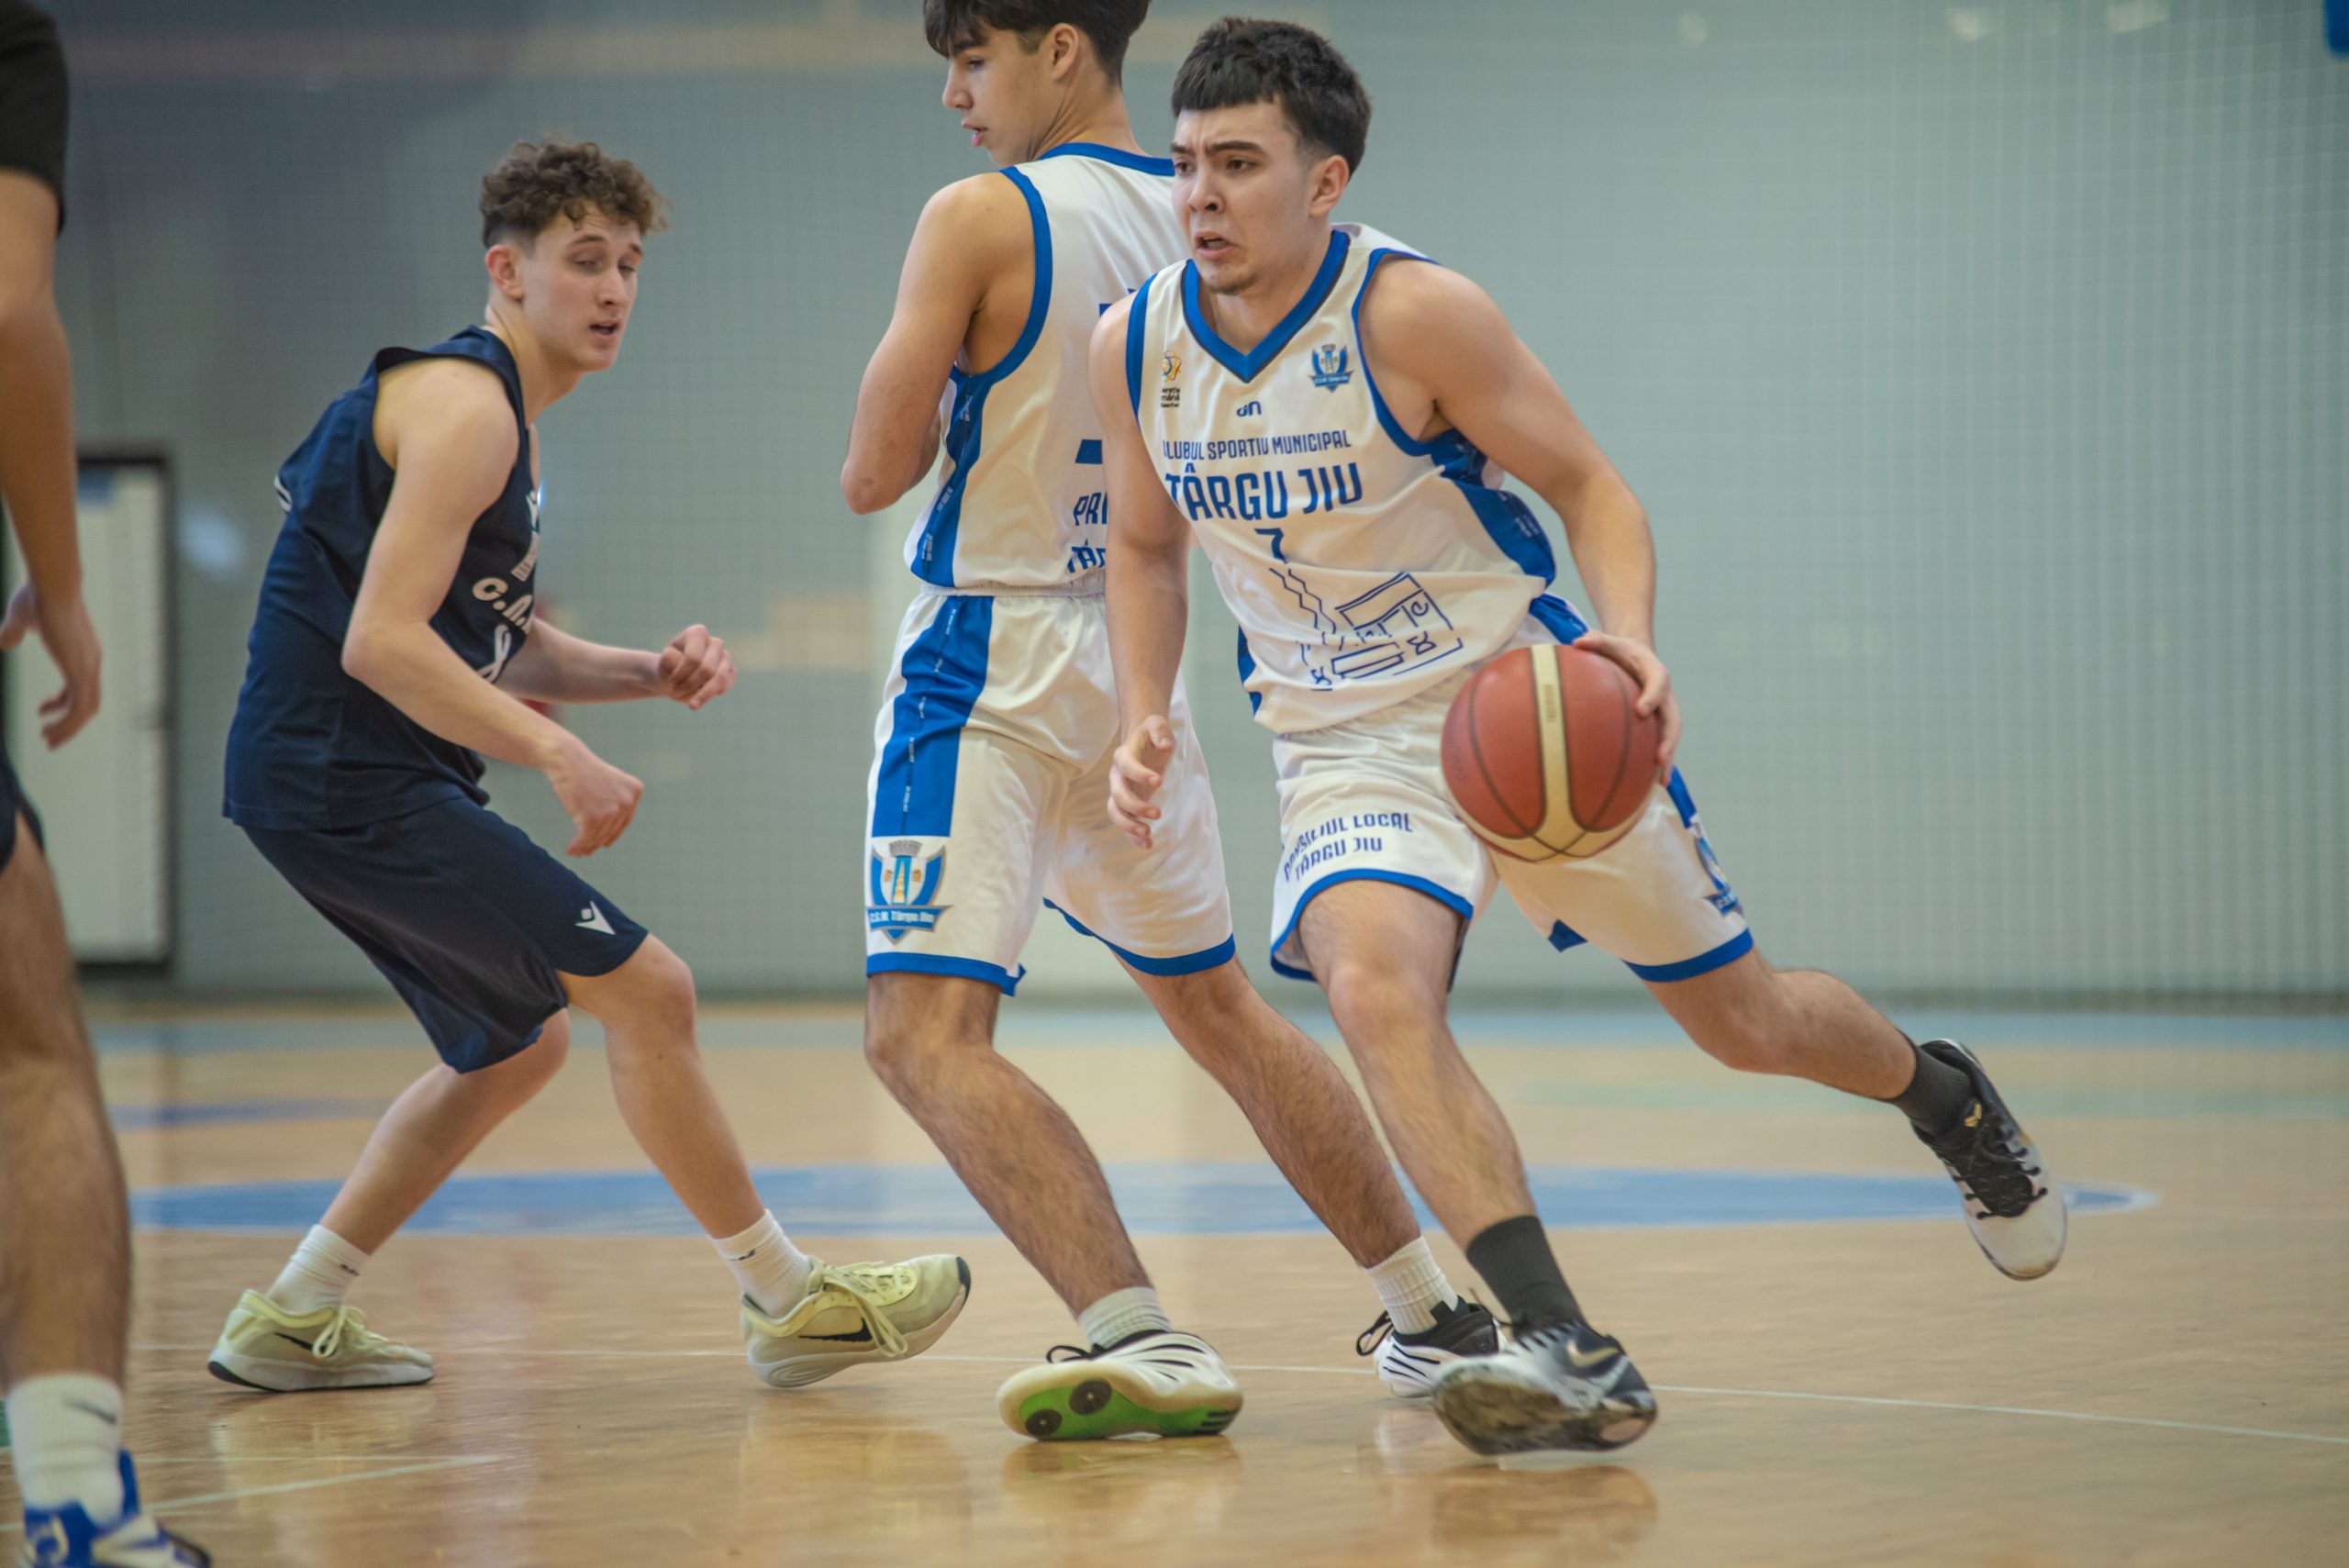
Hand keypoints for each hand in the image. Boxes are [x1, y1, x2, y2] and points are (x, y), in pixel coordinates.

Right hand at [0, 583, 102, 748]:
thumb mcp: (21, 619)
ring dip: (67, 729)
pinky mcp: (82, 670)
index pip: (82, 689)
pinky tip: (46, 727)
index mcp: (84, 653)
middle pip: (89, 705)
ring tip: (47, 740)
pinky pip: (80, 708)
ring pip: (86, 711)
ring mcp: (90, 667)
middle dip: (69, 724)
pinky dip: (67, 723)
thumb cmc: (37, 595)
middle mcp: (92, 662)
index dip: (62, 704)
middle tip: (48, 738)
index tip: (41, 712)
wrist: (52, 583)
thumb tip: (4, 642)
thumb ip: (14, 632)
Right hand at [543, 738, 642, 856]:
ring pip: (597, 837)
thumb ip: (613, 804)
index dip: (613, 835)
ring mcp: (611, 811)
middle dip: (596, 842)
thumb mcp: (608, 784)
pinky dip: (577, 846)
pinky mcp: (593, 818)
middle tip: (586, 851)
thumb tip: (607, 840)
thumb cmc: (582, 770)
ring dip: (585, 847)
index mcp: (635, 791)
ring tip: (575, 852)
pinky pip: (585, 838)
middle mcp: (627, 801)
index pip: (624, 821)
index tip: (605, 844)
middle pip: (610, 831)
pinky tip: (570, 850)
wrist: (566, 759)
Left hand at [656, 624, 735, 710]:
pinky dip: (709, 696)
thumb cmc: (668, 668)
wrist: (672, 677)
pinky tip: (697, 700)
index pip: (693, 658)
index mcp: (697, 633)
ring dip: (701, 695)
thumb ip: (678, 664)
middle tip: (675, 692)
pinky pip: (724, 687)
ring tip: (690, 704)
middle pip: (707, 670)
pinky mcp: (731, 673)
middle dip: (690, 685)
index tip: (669, 682)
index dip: (681, 674)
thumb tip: (701, 670)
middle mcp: (715, 643)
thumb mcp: (663, 664)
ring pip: (719, 680)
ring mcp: (726, 657)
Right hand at [1108, 715, 1175, 849]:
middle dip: (1135, 806)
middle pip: (1117, 794)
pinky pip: (1124, 821)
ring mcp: (1120, 791)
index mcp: (1123, 755)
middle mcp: (1117, 776)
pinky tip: (1148, 844)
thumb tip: (1166, 744)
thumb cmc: (1151, 734)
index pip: (1126, 765)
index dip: (1139, 774)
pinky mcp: (1127, 804)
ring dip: (1129, 825)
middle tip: (1158, 813)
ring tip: (1148, 833)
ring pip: (1115, 812)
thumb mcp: (1157, 724)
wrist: (1142, 743)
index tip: (1159, 781)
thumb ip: (1160, 730)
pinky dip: (1133, 835)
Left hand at [1573, 631, 1679, 776]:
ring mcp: (1663, 712)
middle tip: (1661, 757)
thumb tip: (1577, 641)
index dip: (1652, 696)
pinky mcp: (1657, 724)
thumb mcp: (1608, 641)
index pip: (1659, 683)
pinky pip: (1658, 744)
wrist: (1635, 655)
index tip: (1641, 710)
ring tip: (1661, 781)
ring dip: (1668, 759)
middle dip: (1669, 739)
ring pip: (1670, 737)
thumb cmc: (1618, 650)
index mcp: (1655, 672)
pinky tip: (1652, 787)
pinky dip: (1658, 765)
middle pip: (1673, 719)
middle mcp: (1665, 695)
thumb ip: (1596, 641)